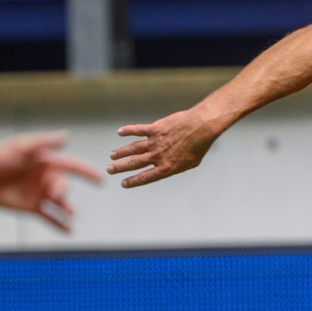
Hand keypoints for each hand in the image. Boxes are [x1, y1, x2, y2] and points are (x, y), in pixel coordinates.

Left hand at [0, 131, 102, 231]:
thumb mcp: (21, 146)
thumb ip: (44, 142)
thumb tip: (67, 136)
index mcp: (47, 163)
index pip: (73, 167)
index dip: (88, 173)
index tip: (101, 180)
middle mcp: (46, 178)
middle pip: (64, 186)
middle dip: (63, 191)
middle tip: (55, 195)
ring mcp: (39, 194)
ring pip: (60, 203)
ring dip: (68, 209)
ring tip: (72, 214)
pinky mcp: (30, 207)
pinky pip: (49, 217)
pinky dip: (60, 225)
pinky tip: (70, 231)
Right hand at [107, 107, 221, 187]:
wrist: (201, 127)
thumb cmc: (200, 146)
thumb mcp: (191, 163)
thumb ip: (177, 166)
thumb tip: (169, 167)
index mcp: (167, 167)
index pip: (145, 177)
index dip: (132, 181)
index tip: (123, 183)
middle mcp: (158, 156)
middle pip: (134, 163)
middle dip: (120, 167)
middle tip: (109, 169)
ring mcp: (155, 142)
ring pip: (133, 148)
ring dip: (121, 152)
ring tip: (112, 155)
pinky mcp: (155, 129)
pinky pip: (138, 130)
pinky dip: (128, 131)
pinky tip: (120, 132)